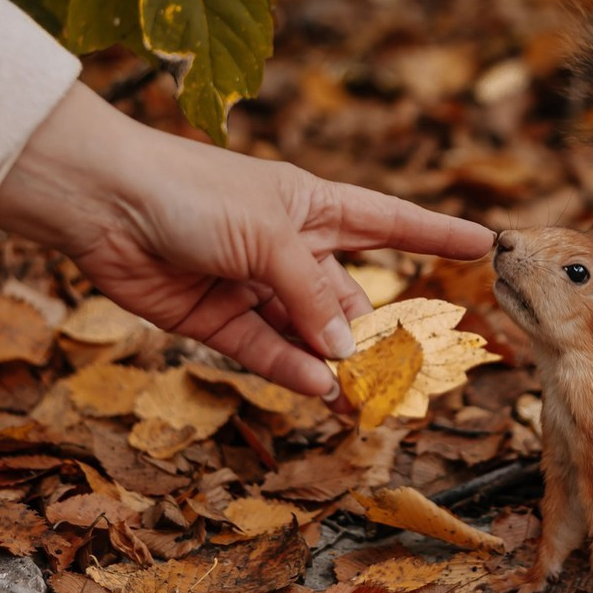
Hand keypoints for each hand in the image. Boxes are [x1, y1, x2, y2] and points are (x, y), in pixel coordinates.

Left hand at [0, 83, 494, 396]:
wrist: (106, 203)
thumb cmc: (194, 192)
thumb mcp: (269, 233)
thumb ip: (310, 296)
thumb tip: (346, 352)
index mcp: (313, 206)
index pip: (390, 220)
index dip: (437, 234)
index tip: (486, 245)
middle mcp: (290, 247)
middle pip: (350, 295)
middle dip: (381, 332)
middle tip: (412, 373)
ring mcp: (256, 285)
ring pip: (311, 333)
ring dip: (336, 364)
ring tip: (367, 400)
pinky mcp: (219, 319)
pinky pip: (268, 351)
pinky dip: (294, 371)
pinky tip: (320, 390)